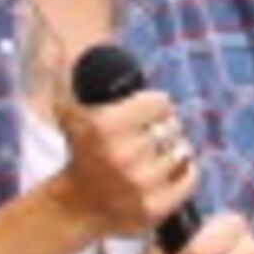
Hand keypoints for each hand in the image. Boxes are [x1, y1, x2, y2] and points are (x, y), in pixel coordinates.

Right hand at [55, 84, 198, 245]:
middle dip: (161, 130)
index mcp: (104, 128)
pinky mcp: (154, 208)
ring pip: (182, 151)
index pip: (161, 103)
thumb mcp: (70, 110)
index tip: (141, 117)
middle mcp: (122, 156)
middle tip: (143, 141)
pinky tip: (165, 174)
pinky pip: (191, 177)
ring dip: (172, 152)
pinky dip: (184, 173)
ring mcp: (139, 185)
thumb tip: (62, 44)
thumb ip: (69, 73)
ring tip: (150, 159)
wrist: (77, 205)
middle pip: (172, 127)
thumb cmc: (82, 151)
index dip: (153, 108)